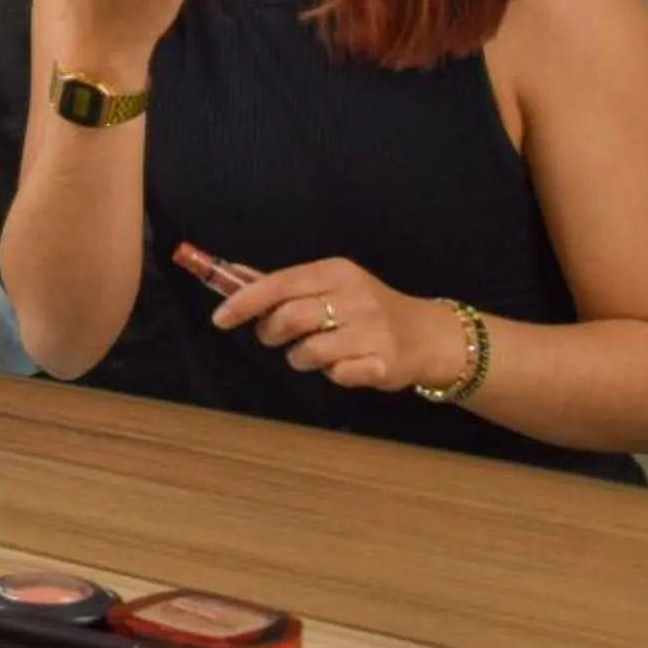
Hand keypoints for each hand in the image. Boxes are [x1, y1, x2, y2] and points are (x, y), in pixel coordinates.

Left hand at [213, 256, 469, 392]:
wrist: (427, 335)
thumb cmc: (365, 308)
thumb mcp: (327, 285)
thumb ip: (281, 283)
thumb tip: (231, 273)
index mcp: (335, 272)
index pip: (280, 283)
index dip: (245, 301)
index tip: (219, 319)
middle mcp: (355, 297)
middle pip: (290, 318)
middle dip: (270, 333)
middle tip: (274, 337)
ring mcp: (372, 330)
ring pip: (308, 351)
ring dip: (299, 358)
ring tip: (314, 352)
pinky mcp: (385, 363)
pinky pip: (338, 375)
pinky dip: (333, 374)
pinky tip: (346, 364)